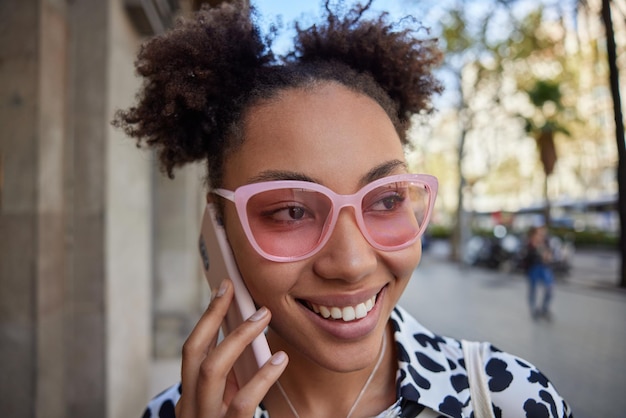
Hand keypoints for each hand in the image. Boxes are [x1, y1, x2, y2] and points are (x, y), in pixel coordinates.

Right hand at [175, 279, 287, 416]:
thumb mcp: (222, 404)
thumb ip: (229, 378)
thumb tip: (247, 335)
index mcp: (190, 395)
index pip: (193, 348)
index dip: (208, 316)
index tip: (224, 288)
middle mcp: (191, 405)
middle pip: (193, 351)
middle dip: (213, 316)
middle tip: (237, 290)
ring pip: (212, 370)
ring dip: (238, 337)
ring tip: (263, 315)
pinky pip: (243, 401)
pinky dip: (263, 377)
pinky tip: (280, 359)